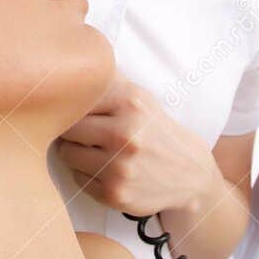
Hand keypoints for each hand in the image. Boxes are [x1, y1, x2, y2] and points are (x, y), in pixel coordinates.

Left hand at [56, 73, 223, 217]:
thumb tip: (69, 64)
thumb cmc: (156, 131)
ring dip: (76, 152)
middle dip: (72, 130)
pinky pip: (78, 178)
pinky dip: (87, 175)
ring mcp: (120, 167)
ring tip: (97, 151)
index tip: (80, 110)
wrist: (190, 175)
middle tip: (86, 133)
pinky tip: (107, 171)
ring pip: (67, 153)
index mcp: (130, 103)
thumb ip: (107, 83)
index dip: (75, 105)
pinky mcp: (115, 194)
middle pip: (67, 127)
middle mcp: (125, 134)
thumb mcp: (141, 98)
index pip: (77, 98)